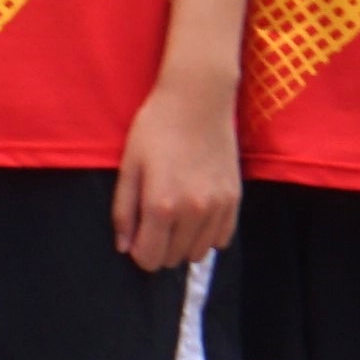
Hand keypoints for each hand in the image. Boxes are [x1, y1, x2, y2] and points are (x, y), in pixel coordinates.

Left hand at [112, 73, 240, 273]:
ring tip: (174, 217)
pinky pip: (222, 238)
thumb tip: (124, 248)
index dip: (139, 252)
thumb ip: (124, 211)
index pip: (150, 258)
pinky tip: (196, 215)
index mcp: (161, 205)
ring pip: (199, 253)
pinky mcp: (235, 199)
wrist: (198, 100)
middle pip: (173, 259)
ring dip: (183, 243)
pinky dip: (206, 235)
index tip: (136, 236)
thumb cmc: (155, 129)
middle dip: (159, 248)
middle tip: (153, 222)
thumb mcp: (129, 166)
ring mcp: (219, 207)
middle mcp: (194, 212)